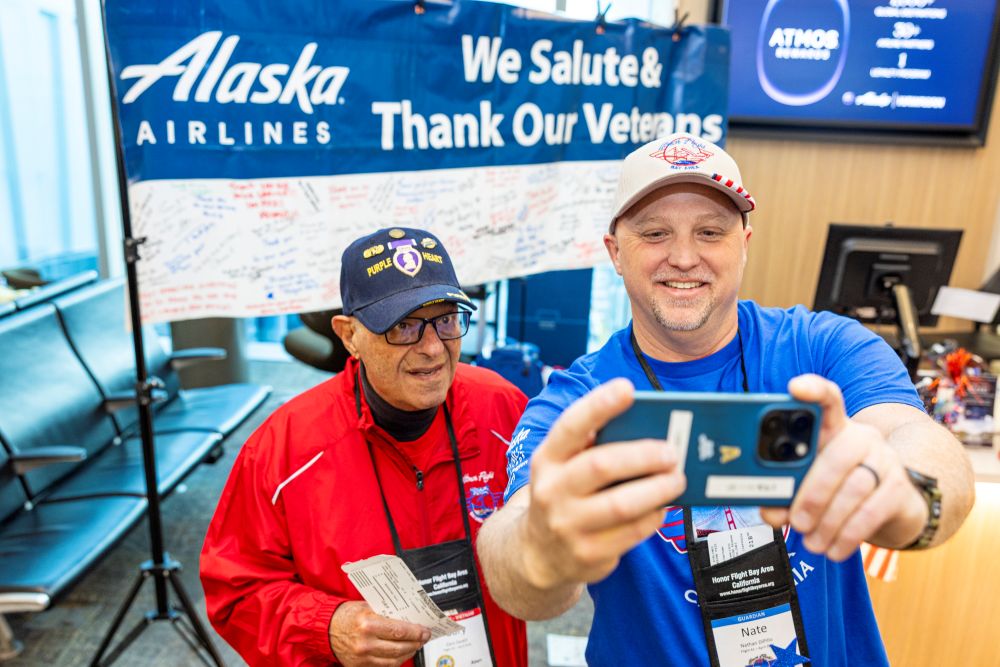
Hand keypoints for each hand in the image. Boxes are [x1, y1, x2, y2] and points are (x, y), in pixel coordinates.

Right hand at [328, 601, 430, 666]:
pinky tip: (401, 654)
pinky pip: (384, 666)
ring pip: (394, 660)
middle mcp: (365, 643)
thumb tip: (409, 617)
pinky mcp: (360, 666)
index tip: (425, 630)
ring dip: (408, 653)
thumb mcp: (367, 606)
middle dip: (416, 643)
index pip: (400, 630)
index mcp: (368, 624)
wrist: (326, 628)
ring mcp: (362, 657)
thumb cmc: (346, 615)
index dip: (416, 632)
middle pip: (399, 647)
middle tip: (423, 638)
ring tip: (414, 646)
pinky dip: (395, 661)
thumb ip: (387, 612)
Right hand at [521, 378, 686, 587]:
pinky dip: (654, 515)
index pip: (570, 426)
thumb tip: (647, 428)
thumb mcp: (563, 467)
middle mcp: (552, 490)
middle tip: (672, 451)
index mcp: (547, 459)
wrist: (538, 553)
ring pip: (622, 504)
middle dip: (643, 455)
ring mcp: (568, 525)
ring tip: (677, 478)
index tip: (626, 388)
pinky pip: (632, 531)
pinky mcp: (588, 553)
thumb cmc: (564, 494)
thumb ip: (592, 447)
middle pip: (602, 465)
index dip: (598, 405)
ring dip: (658, 489)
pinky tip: (663, 505)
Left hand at [760, 375, 925, 560]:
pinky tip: (834, 549)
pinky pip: (873, 511)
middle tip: (797, 522)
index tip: (795, 387)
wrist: (890, 506)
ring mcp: (885, 460)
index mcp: (832, 428)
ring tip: (812, 542)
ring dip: (829, 522)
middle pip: (837, 456)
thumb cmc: (837, 489)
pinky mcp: (901, 488)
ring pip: (855, 488)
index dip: (813, 389)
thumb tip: (768, 510)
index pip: (828, 398)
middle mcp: (862, 437)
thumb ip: (785, 493)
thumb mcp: (808, 485)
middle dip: (812, 494)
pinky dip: (849, 534)